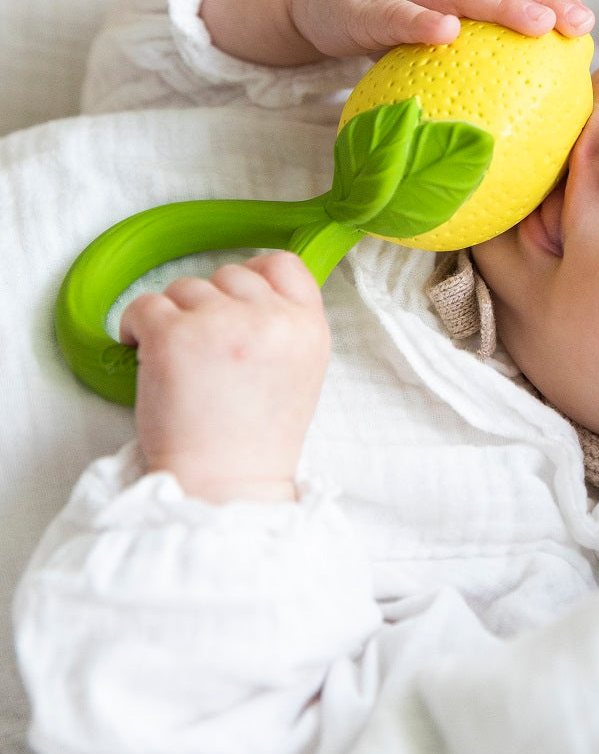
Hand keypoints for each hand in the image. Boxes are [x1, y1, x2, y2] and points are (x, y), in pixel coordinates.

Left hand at [118, 253, 329, 502]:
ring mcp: (221, 323)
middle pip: (229, 275)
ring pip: (185, 287)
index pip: (283, 264)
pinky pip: (144, 305)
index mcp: (308, 328)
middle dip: (210, 305)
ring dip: (174, 317)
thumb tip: (245, 294)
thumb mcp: (300, 374)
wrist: (223, 489)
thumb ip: (284, 327)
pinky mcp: (173, 336)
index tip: (232, 300)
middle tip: (201, 349)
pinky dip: (136, 325)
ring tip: (176, 361)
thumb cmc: (253, 443)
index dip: (253, 275)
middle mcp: (270, 319)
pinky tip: (142, 353)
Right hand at [286, 0, 594, 59]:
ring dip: (501, 0)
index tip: (587, 22)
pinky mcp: (364, 4)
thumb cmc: (390, 18)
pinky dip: (420, 20)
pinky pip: (395, 13)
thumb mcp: (437, 23)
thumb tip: (531, 103)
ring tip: (537, 23)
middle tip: (580, 23)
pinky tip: (445, 34)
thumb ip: (477, 49)